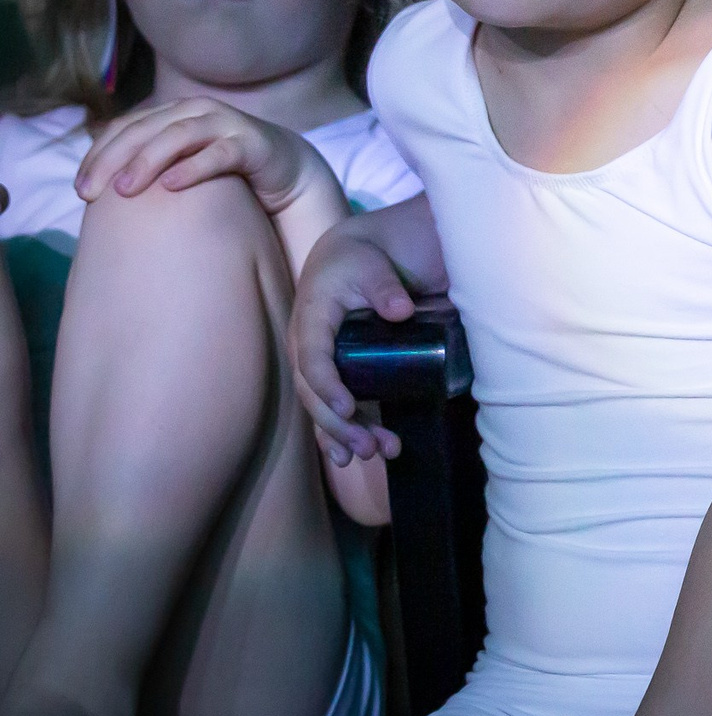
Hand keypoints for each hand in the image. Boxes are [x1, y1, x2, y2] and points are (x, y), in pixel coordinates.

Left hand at [75, 97, 329, 218]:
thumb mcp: (182, 162)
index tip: (80, 190)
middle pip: (144, 130)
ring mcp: (226, 124)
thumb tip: (100, 182)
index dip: (98, 155)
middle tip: (90, 193)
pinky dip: (193, 168)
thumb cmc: (226, 171)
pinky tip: (171, 186)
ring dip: (147, 162)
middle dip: (113, 160)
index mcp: (174, 113)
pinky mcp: (252, 144)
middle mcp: (197, 111)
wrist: (286, 170)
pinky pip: (219, 154)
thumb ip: (150, 162)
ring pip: (177, 136)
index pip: (124, 128)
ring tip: (124, 190)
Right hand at [289, 217, 422, 466]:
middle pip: (315, 394)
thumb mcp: (371, 264)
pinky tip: (351, 458)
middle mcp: (307, 347)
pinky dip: (339, 433)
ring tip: (374, 454)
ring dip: (345, 435)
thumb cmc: (359, 260)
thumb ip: (385, 286)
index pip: (313, 358)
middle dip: (339, 424)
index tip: (349, 407)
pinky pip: (329, 407)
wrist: (350, 257)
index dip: (328, 385)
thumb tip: (401, 310)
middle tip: (368, 447)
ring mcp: (318, 363)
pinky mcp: (332, 372)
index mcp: (311, 320)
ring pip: (323, 407)